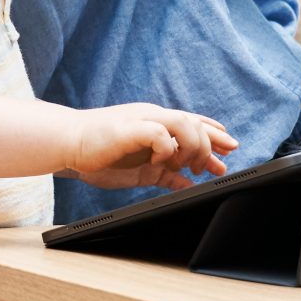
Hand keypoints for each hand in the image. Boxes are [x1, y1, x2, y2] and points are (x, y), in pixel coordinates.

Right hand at [66, 103, 237, 190]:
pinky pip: (161, 134)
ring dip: (193, 147)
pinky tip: (161, 162)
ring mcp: (142, 120)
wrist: (68, 142)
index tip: (231, 147)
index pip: (193, 121)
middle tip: (214, 167)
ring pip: (184, 124)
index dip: (215, 133)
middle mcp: (153, 116)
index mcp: (155, 122)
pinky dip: (167, 149)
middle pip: (195, 122)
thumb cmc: (100, 154)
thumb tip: (188, 184)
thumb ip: (166, 173)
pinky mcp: (131, 128)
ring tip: (189, 166)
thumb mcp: (142, 168)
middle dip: (212, 144)